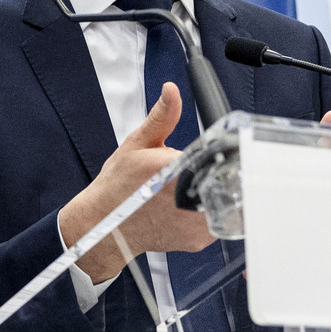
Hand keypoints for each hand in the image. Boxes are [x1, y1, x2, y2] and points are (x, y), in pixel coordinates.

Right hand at [59, 83, 214, 285]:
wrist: (105, 225)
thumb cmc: (118, 186)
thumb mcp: (137, 144)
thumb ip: (162, 117)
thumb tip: (171, 92)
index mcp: (175, 171)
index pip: (217, 155)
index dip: (218, 153)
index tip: (214, 153)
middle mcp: (188, 200)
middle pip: (225, 177)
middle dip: (215, 171)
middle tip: (194, 171)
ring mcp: (196, 224)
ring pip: (225, 199)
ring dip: (214, 192)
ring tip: (186, 190)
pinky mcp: (199, 239)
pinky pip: (218, 220)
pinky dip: (209, 212)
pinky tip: (186, 208)